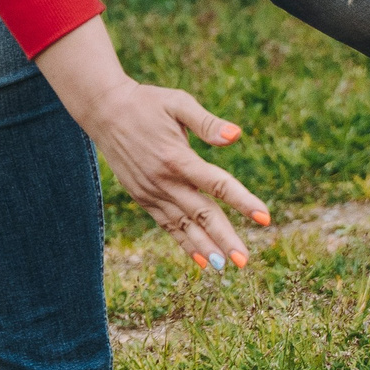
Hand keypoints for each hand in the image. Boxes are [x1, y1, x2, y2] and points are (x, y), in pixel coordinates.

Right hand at [34, 18, 268, 268]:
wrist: (104, 112)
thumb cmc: (147, 103)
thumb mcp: (178, 103)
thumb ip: (207, 122)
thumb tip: (237, 135)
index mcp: (177, 157)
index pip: (217, 185)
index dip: (243, 202)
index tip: (265, 218)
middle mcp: (164, 181)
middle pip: (202, 214)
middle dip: (225, 238)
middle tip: (245, 260)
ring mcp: (151, 192)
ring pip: (184, 226)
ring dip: (205, 247)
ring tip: (225, 267)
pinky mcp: (143, 197)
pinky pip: (167, 225)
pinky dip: (184, 243)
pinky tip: (201, 260)